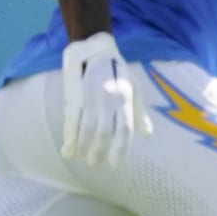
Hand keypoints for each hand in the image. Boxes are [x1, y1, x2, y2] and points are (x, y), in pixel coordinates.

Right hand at [60, 31, 152, 167]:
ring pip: (86, 127)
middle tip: (95, 164)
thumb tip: (148, 135)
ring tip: (81, 159)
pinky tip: (68, 147)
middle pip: (104, 131)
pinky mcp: (76, 96)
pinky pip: (72, 120)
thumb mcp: (134, 90)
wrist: (94, 51)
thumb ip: (139, 114)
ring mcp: (91, 98)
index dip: (120, 148)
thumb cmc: (119, 73)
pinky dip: (70, 135)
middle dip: (99, 151)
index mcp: (125, 100)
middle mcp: (109, 100)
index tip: (116, 164)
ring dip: (83, 146)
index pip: (124, 129)